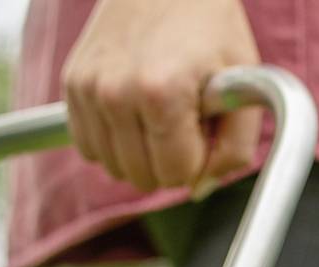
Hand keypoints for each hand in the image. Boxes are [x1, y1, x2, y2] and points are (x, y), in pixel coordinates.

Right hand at [60, 0, 264, 194]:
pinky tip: (131, 108)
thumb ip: (236, 145)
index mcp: (162, 93)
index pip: (178, 173)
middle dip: (169, 157)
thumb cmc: (209, 25)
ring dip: (139, 151)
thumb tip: (200, 190)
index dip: (199, 154)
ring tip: (158, 108)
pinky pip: (88, 147)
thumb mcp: (246, 78)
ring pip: (114, 168)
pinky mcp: (72, 84)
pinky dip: (111, 139)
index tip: (204, 122)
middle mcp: (116, 93)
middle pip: (143, 177)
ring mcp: (89, 89)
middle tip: (183, 114)